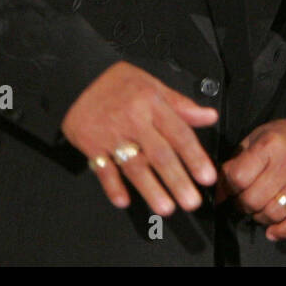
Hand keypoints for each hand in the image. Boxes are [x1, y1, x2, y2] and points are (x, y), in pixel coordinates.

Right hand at [60, 61, 218, 216]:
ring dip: (150, 189)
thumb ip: (181, 104)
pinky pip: (103, 169)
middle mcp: (133, 120)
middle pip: (159, 154)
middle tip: (191, 201)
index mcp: (152, 103)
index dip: (194, 157)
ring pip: (134, 166)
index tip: (207, 177)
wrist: (77, 78)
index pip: (179, 133)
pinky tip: (123, 200)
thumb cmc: (118, 84)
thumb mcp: (152, 84)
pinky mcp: (92, 145)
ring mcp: (112, 135)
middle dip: (177, 180)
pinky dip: (112, 186)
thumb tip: (209, 116)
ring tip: (166, 208)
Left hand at [218, 119, 285, 240]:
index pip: (238, 177)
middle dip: (241, 204)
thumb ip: (237, 161)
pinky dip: (279, 231)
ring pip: (270, 214)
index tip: (229, 189)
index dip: (228, 187)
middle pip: (252, 199)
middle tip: (243, 200)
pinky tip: (272, 229)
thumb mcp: (259, 137)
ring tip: (259, 208)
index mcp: (270, 145)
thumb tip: (219, 192)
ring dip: (258, 217)